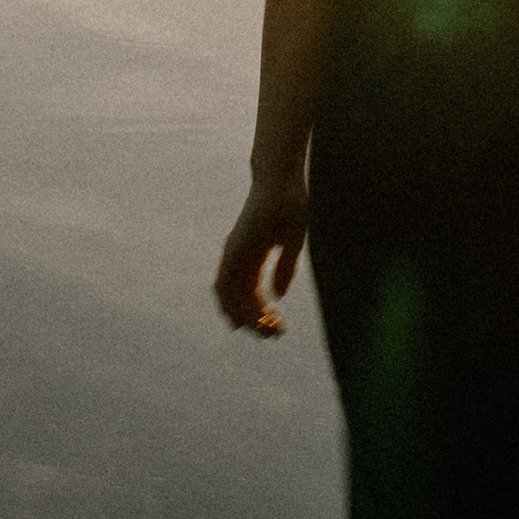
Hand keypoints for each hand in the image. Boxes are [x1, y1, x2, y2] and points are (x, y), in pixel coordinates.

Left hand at [214, 171, 308, 333]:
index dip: (262, 313)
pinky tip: (254, 317)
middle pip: (239, 300)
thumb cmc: (290, 205)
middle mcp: (239, 258)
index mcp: (254, 256)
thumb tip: (279, 295)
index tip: (279, 328)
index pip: (251, 293)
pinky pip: (226, 286)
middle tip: (274, 336)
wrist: (281, 182)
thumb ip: (284, 269)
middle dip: (255, 320)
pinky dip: (236, 305)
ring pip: (230, 298)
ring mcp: (233, 255)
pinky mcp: (232, 251)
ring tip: (266, 332)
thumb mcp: (292, 244)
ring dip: (246, 318)